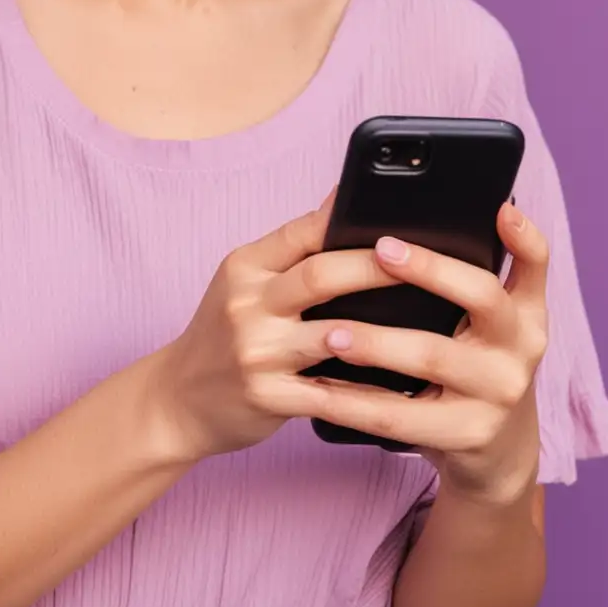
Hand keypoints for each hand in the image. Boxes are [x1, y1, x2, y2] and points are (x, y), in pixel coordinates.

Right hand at [150, 189, 407, 461]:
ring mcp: (255, 351)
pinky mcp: (267, 396)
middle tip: (429, 260)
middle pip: (321, 275)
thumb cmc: (223, 335)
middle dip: (377, 267)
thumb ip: (289, 254)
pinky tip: (405, 387)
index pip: (301, 231)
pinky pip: (329, 394)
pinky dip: (369, 392)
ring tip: (431, 325)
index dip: (347, 219)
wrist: (176, 399)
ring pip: (331, 335)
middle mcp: (246, 304)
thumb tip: (343, 206)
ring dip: (383, 331)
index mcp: (245, 267)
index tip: (393, 210)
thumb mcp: (243, 284)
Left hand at [299, 201, 549, 505]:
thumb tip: (400, 229)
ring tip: (331, 332)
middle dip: (428, 269)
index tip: (500, 208)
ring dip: (376, 342)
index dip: (524, 236)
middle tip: (379, 250)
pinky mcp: (468, 434)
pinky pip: (400, 415)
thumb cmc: (475, 368)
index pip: (535, 265)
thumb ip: (465, 281)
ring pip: (432, 356)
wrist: (496, 453)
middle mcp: (522, 349)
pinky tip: (320, 389)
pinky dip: (355, 401)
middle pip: (481, 297)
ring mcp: (498, 393)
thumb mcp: (489, 325)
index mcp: (525, 313)